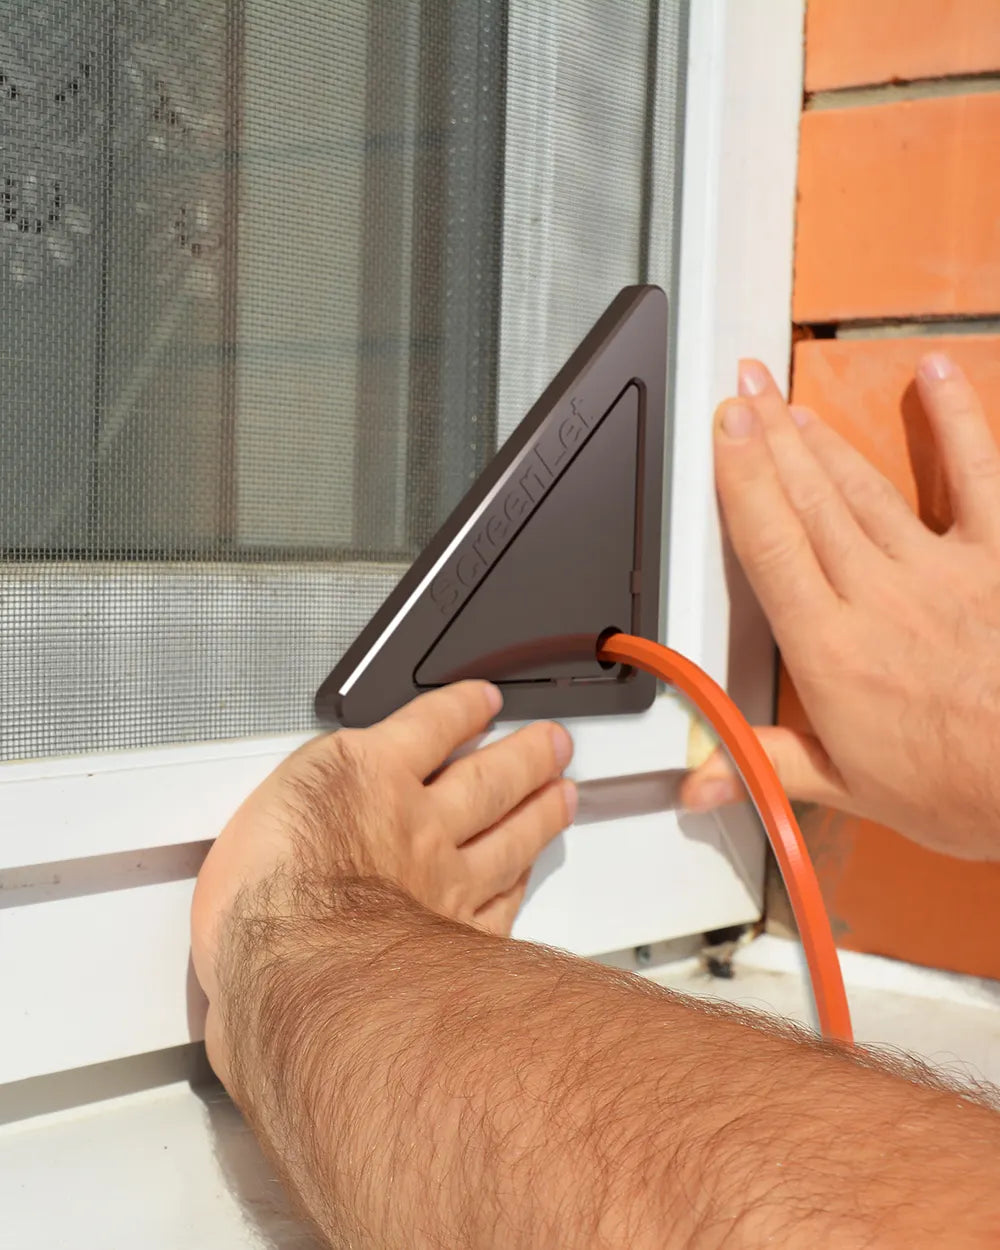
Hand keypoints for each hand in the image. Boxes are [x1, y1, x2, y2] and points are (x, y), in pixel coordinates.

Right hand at [191, 682, 575, 1071]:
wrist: (301, 970)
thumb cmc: (263, 899)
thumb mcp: (254, 814)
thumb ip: (298, 803)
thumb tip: (299, 806)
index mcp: (366, 776)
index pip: (429, 726)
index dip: (461, 708)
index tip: (482, 701)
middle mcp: (417, 820)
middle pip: (489, 776)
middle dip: (526, 754)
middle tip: (554, 744)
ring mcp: (446, 876)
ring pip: (510, 832)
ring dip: (541, 810)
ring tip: (563, 793)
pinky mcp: (458, 929)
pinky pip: (503, 897)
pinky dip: (521, 880)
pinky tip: (529, 872)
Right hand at [682, 354, 999, 859]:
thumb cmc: (967, 788)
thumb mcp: (851, 790)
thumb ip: (766, 765)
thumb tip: (698, 782)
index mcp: (832, 650)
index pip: (770, 545)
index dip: (742, 478)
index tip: (724, 428)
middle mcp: (879, 597)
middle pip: (810, 500)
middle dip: (771, 437)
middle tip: (745, 388)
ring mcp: (944, 568)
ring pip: (868, 487)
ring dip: (824, 438)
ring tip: (791, 400)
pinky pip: (978, 474)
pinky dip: (955, 421)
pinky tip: (934, 376)